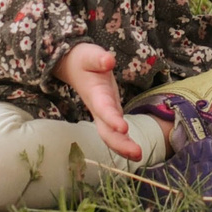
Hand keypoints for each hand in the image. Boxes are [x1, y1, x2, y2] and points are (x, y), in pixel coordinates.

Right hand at [53, 42, 140, 160]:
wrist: (72, 66)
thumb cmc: (83, 60)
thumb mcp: (89, 55)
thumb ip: (99, 58)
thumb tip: (109, 61)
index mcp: (95, 94)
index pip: (104, 109)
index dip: (112, 119)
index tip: (123, 128)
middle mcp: (98, 108)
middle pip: (106, 131)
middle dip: (120, 143)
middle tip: (137, 153)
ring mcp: (104, 113)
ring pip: (110, 135)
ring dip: (123, 147)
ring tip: (139, 156)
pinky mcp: (110, 113)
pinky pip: (115, 132)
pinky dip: (124, 143)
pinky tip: (136, 153)